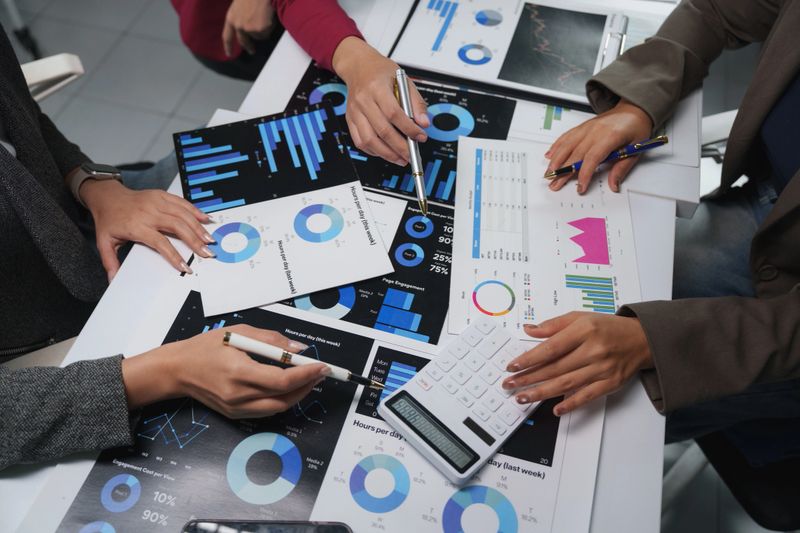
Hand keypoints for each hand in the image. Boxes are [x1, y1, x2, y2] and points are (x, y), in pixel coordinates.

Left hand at [80, 179, 214, 279]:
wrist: (106, 196)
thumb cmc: (108, 220)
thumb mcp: (104, 242)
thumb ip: (110, 262)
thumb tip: (113, 279)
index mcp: (136, 225)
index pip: (160, 242)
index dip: (174, 255)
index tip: (185, 266)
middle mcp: (148, 212)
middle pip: (177, 226)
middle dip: (194, 241)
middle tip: (207, 252)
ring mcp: (156, 201)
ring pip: (182, 214)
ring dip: (198, 227)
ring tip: (210, 239)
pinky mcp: (161, 195)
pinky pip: (181, 202)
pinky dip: (195, 210)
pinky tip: (206, 219)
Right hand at [122, 324, 328, 417]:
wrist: (177, 370)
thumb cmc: (205, 347)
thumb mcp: (238, 332)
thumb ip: (271, 340)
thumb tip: (299, 348)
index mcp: (238, 372)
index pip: (282, 380)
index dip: (306, 375)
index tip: (322, 366)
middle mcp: (238, 395)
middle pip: (284, 398)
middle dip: (307, 386)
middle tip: (321, 373)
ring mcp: (236, 408)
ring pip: (278, 408)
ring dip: (298, 395)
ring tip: (309, 379)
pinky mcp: (235, 414)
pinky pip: (266, 410)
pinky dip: (282, 400)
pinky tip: (289, 387)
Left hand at [222, 0, 274, 56]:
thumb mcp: (239, 5)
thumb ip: (240, 16)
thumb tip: (246, 27)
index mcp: (231, 18)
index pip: (227, 36)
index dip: (228, 46)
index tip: (228, 54)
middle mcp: (238, 26)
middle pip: (243, 41)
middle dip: (248, 47)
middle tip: (252, 50)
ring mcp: (249, 29)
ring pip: (258, 36)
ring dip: (262, 29)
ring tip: (266, 17)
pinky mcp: (260, 30)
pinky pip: (267, 33)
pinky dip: (269, 27)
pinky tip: (269, 17)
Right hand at [332, 36, 428, 165]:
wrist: (358, 65)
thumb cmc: (380, 71)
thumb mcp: (403, 80)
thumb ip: (416, 102)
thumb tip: (424, 123)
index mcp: (377, 87)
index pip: (394, 113)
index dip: (409, 128)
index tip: (421, 136)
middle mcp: (363, 100)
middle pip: (382, 130)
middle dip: (400, 146)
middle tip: (411, 154)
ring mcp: (354, 112)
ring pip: (369, 140)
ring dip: (387, 154)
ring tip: (400, 158)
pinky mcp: (350, 120)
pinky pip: (360, 142)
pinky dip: (374, 151)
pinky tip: (386, 153)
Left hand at [502, 313, 652, 415]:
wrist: (642, 339)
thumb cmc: (608, 327)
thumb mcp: (580, 318)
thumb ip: (553, 325)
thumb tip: (529, 330)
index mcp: (584, 330)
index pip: (551, 348)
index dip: (529, 359)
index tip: (513, 366)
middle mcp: (593, 350)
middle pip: (555, 368)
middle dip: (529, 378)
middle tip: (510, 384)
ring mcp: (602, 368)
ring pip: (567, 383)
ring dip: (542, 392)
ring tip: (523, 397)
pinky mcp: (610, 383)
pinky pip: (587, 396)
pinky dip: (571, 404)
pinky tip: (555, 409)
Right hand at [546, 99, 652, 193]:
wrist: (634, 109)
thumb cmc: (636, 128)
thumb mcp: (636, 149)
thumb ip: (622, 168)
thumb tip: (614, 185)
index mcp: (611, 136)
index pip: (593, 157)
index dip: (584, 174)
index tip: (581, 187)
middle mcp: (596, 130)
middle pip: (576, 153)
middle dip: (564, 171)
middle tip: (555, 184)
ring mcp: (587, 127)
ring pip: (567, 144)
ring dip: (556, 160)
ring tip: (549, 173)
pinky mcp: (583, 126)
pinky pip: (566, 136)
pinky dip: (557, 146)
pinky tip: (550, 155)